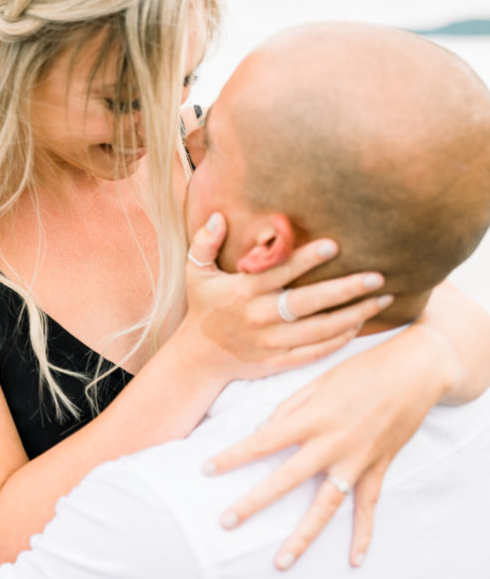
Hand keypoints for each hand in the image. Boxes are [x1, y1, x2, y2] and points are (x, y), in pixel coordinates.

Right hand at [183, 212, 392, 383]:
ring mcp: (271, 342)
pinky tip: (359, 324)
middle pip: (308, 303)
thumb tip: (217, 216)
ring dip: (353, 315)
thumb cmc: (204, 307)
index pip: (280, 272)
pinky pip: (315, 352)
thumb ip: (204, 242)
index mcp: (243, 292)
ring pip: (319, 330)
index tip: (334, 245)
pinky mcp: (279, 361)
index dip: (306, 259)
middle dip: (345, 289)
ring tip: (382, 300)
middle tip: (377, 277)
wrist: (200, 357)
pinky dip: (338, 340)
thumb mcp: (195, 272)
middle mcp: (259, 317)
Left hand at [203, 324, 448, 568]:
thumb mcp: (320, 379)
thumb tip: (263, 430)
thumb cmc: (363, 368)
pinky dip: (363, 534)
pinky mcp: (379, 468)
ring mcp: (357, 460)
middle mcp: (332, 443)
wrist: (416, 370)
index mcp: (312, 417)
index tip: (206, 470)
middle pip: (286, 479)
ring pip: (326, 506)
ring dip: (302, 535)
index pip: (263, 441)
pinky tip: (355, 560)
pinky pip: (368, 507)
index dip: (233, 456)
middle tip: (226, 522)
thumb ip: (290, 406)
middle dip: (254, 502)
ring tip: (280, 561)